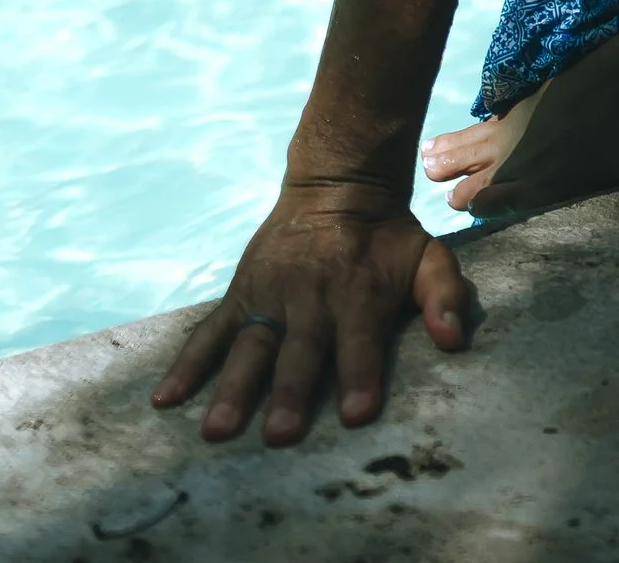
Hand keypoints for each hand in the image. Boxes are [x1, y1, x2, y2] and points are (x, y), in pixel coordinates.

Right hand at [150, 179, 473, 446]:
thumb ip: (445, 295)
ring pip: (250, 346)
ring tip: (216, 430)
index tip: (356, 414)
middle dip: (292, 392)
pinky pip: (210, 331)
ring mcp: (270, 296)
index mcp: (359, 294)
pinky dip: (187, 363)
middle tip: (280, 434)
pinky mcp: (240, 294)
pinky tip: (165, 398)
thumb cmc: (387, 239)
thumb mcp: (428, 256)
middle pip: (300, 351)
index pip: (361, 340)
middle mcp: (311, 298)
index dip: (361, 374)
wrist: (338, 184)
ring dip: (233, 388)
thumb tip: (454, 338)